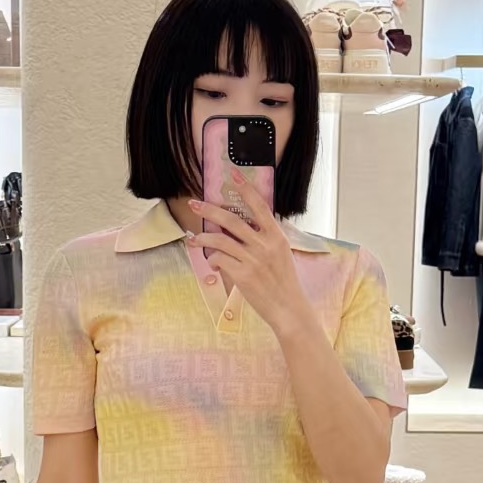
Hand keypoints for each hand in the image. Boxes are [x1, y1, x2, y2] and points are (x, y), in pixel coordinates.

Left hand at [188, 174, 308, 337]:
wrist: (288, 308)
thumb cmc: (283, 282)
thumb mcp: (281, 254)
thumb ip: (265, 238)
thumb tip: (244, 226)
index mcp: (276, 236)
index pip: (259, 206)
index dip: (246, 189)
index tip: (233, 174)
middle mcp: (264, 245)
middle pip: (232, 220)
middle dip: (209, 210)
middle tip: (194, 203)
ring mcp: (253, 260)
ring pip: (220, 240)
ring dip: (203, 238)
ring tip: (194, 239)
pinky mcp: (243, 276)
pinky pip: (219, 260)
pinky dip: (213, 259)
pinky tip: (214, 263)